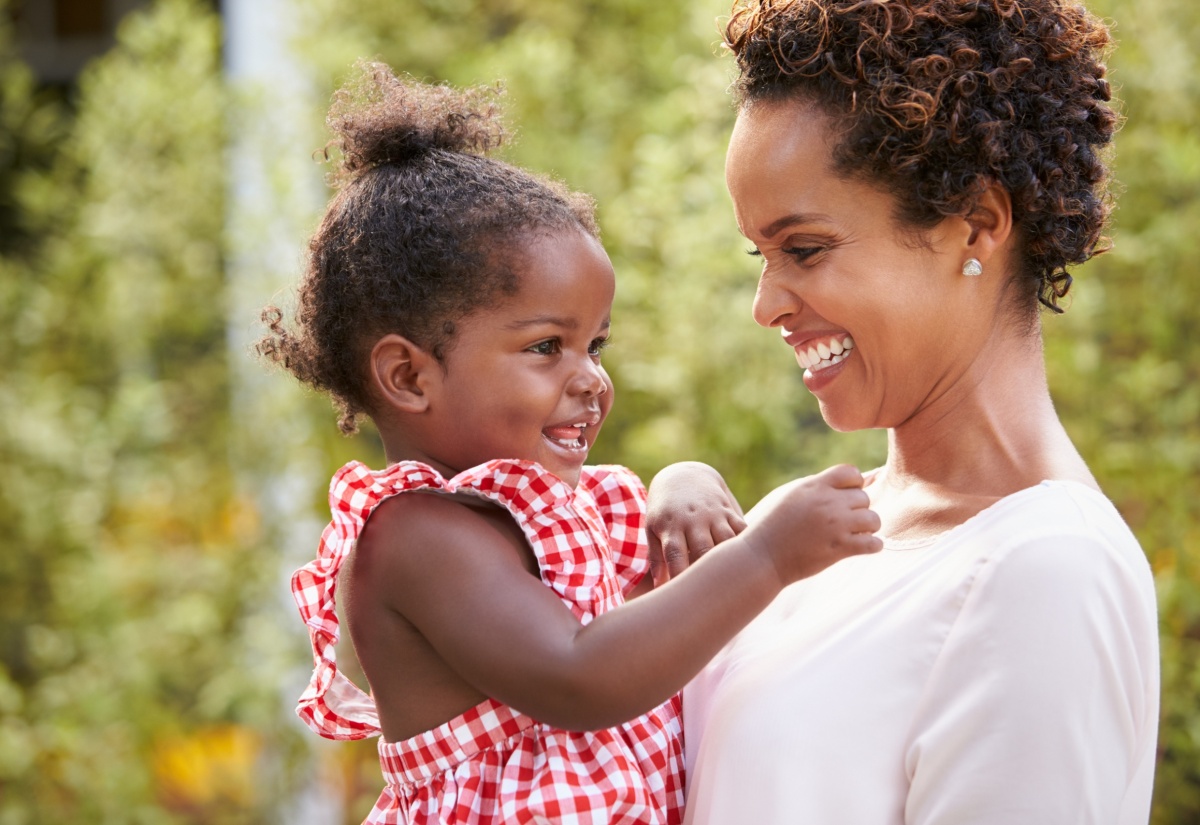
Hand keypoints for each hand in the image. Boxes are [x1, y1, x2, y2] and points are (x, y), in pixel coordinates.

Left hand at [646, 461, 746, 585]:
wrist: (683, 476)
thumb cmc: (664, 510)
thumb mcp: (653, 528)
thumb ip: (657, 557)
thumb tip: (660, 588)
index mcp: (671, 527)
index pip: (676, 556)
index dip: (679, 578)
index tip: (683, 599)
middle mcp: (693, 520)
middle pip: (704, 550)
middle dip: (707, 572)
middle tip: (713, 596)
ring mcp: (713, 514)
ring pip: (727, 540)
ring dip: (732, 560)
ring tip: (737, 583)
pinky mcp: (728, 510)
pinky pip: (742, 527)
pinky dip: (748, 543)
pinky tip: (754, 562)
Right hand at [741, 464, 881, 584]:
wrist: (761, 557)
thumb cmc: (770, 525)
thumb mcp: (788, 495)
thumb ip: (815, 486)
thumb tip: (838, 481)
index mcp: (814, 486)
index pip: (851, 472)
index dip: (853, 484)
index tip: (844, 497)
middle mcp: (828, 503)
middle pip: (864, 497)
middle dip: (858, 509)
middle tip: (845, 521)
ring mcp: (835, 526)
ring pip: (873, 519)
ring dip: (867, 527)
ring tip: (855, 534)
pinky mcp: (840, 549)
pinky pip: (873, 544)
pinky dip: (872, 546)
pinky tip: (861, 547)